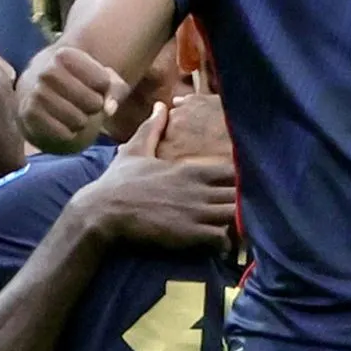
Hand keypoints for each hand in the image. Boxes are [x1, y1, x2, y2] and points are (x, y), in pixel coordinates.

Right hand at [18, 46, 129, 152]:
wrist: (34, 91)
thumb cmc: (76, 83)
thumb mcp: (98, 78)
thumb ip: (114, 89)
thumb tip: (110, 109)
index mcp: (64, 55)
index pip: (103, 81)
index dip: (104, 88)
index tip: (94, 85)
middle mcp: (47, 72)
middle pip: (93, 102)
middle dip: (95, 107)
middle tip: (87, 105)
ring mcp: (36, 95)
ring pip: (79, 120)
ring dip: (82, 122)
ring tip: (76, 115)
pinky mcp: (29, 116)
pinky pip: (63, 134)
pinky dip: (69, 134)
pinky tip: (64, 125)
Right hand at [78, 103, 237, 248]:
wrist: (102, 212)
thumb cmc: (118, 182)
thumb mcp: (135, 150)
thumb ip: (153, 128)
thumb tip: (161, 105)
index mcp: (190, 169)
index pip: (234, 170)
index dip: (244, 178)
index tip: (243, 185)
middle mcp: (199, 189)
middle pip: (241, 193)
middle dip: (247, 201)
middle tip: (247, 210)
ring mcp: (196, 213)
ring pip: (236, 216)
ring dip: (239, 222)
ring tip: (237, 228)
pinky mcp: (189, 235)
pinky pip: (222, 239)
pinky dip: (225, 243)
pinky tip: (220, 244)